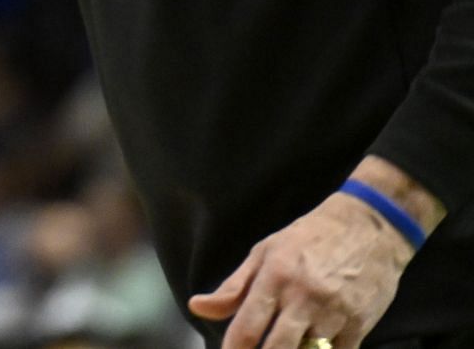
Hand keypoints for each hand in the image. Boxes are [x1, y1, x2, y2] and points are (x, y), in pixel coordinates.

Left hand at [187, 192, 415, 348]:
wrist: (368, 227)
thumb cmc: (308, 238)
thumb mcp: (265, 253)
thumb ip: (233, 287)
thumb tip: (197, 307)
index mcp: (275, 277)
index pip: (247, 326)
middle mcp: (303, 297)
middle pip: (277, 348)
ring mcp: (334, 313)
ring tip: (287, 343)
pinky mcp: (360, 325)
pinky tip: (313, 346)